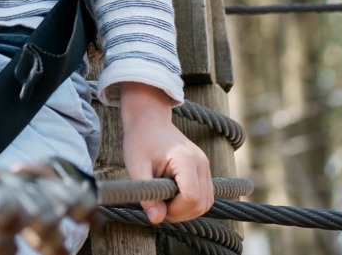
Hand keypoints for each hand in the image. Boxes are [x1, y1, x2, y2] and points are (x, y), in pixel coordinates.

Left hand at [119, 82, 212, 222]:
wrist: (149, 121)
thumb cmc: (140, 140)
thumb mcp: (136, 166)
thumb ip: (147, 194)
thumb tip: (156, 220)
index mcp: (186, 159)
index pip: (191, 197)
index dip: (174, 209)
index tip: (156, 204)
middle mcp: (201, 163)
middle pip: (201, 204)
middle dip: (179, 213)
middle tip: (157, 204)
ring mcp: (205, 166)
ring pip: (206, 203)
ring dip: (185, 210)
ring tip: (163, 199)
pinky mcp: (204, 170)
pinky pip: (204, 196)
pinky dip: (189, 203)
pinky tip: (171, 195)